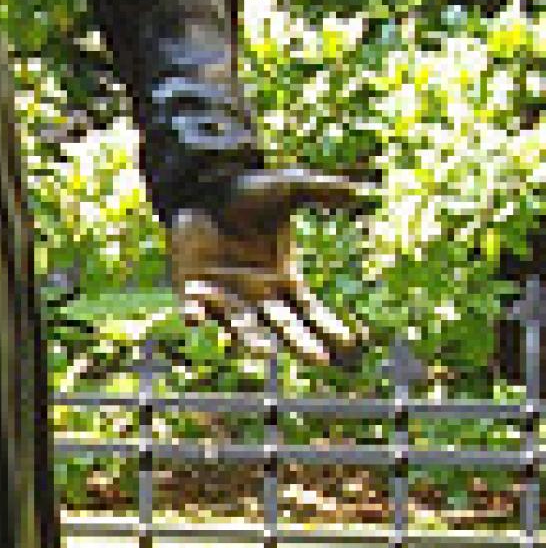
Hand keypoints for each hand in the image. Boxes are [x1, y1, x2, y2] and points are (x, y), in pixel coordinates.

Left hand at [169, 166, 366, 366]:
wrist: (202, 189)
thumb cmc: (245, 192)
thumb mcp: (285, 189)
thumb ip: (318, 190)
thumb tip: (356, 189)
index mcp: (280, 277)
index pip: (309, 310)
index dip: (328, 326)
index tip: (348, 343)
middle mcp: (255, 294)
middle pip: (283, 325)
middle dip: (301, 342)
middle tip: (320, 358)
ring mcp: (223, 294)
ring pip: (240, 324)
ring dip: (249, 337)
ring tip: (262, 351)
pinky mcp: (191, 289)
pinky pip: (194, 307)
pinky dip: (195, 313)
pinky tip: (195, 318)